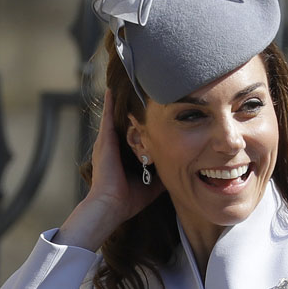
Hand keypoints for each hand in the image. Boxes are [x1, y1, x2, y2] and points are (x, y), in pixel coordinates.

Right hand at [54, 90, 163, 250]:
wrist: (111, 206)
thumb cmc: (129, 200)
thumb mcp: (153, 184)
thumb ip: (164, 174)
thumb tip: (183, 170)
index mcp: (123, 155)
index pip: (133, 134)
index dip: (139, 122)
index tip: (149, 109)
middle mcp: (112, 146)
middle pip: (123, 120)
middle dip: (130, 106)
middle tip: (137, 88)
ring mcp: (106, 142)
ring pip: (115, 115)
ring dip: (120, 100)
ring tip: (125, 82)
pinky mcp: (104, 141)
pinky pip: (108, 117)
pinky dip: (110, 103)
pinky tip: (113, 89)